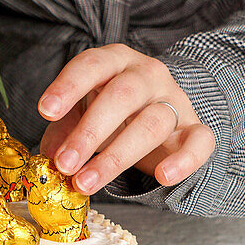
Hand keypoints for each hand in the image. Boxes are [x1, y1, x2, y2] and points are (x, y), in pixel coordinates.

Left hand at [37, 44, 215, 194]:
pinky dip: (184, 160)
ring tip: (86, 183)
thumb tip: (48, 156)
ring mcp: (174, 100)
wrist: (161, 113)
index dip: (68, 86)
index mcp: (115, 61)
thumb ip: (63, 129)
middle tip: (64, 164)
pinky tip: (162, 176)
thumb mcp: (82, 111)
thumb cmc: (111, 112)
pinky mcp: (194, 128)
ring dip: (116, 157)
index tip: (46, 111)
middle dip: (89, 133)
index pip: (92, 65)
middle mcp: (147, 74)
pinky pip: (199, 141)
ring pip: (152, 124)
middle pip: (121, 96)